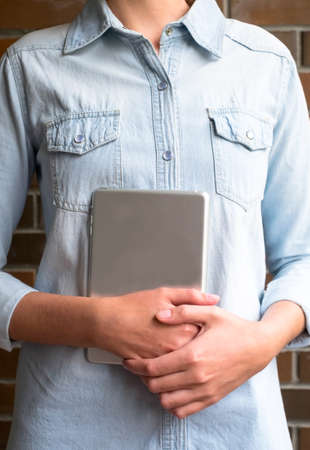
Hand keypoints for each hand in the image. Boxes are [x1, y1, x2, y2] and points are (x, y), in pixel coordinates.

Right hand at [91, 287, 218, 359]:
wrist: (106, 322)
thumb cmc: (134, 306)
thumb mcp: (164, 294)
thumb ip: (192, 296)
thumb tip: (214, 298)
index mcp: (184, 329)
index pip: (207, 334)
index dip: (205, 327)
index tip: (199, 322)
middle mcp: (176, 349)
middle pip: (197, 349)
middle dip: (195, 342)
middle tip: (181, 330)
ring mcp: (164, 361)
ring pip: (182, 361)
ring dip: (181, 353)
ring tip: (168, 339)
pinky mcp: (152, 368)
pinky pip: (166, 369)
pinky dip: (167, 361)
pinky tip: (160, 349)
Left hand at [123, 304, 274, 417]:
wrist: (258, 347)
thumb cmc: (234, 328)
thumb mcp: (209, 313)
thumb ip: (182, 312)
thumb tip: (159, 315)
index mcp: (192, 355)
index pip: (153, 367)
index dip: (136, 365)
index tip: (129, 360)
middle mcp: (197, 376)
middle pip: (156, 386)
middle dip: (142, 377)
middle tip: (140, 366)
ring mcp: (205, 390)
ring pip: (167, 402)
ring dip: (157, 391)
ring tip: (156, 377)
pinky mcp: (212, 398)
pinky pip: (184, 410)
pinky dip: (173, 404)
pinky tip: (172, 389)